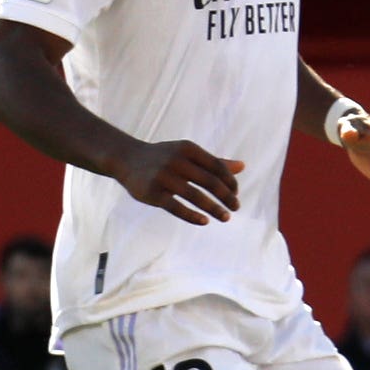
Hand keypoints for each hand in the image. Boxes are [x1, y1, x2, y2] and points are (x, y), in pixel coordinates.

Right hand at [113, 141, 243, 225]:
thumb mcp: (188, 154)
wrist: (126, 159)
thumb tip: (243, 166)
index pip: (218, 167)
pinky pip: (176, 207)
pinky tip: (204, 221)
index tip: (235, 195)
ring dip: (214, 209)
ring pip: (195, 196)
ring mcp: (163, 177)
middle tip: (236, 208)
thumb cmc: (164, 157)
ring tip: (225, 217)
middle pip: (210, 181)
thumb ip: (214, 161)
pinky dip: (193, 216)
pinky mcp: (152, 193)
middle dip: (227, 197)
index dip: (230, 182)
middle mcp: (177, 160)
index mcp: (189, 149)